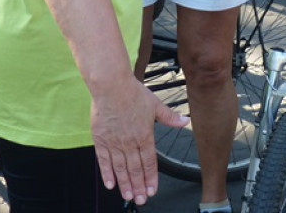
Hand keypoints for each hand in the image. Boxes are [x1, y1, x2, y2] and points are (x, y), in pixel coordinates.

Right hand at [91, 75, 189, 205]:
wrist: (111, 86)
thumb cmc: (133, 93)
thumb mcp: (155, 104)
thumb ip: (169, 117)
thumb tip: (185, 122)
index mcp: (145, 135)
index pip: (149, 163)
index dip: (151, 179)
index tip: (152, 191)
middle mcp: (130, 142)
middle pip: (135, 169)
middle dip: (138, 187)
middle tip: (140, 200)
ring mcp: (114, 142)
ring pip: (120, 168)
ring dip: (125, 184)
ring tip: (127, 196)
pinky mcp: (101, 139)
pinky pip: (104, 160)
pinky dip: (106, 173)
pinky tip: (110, 184)